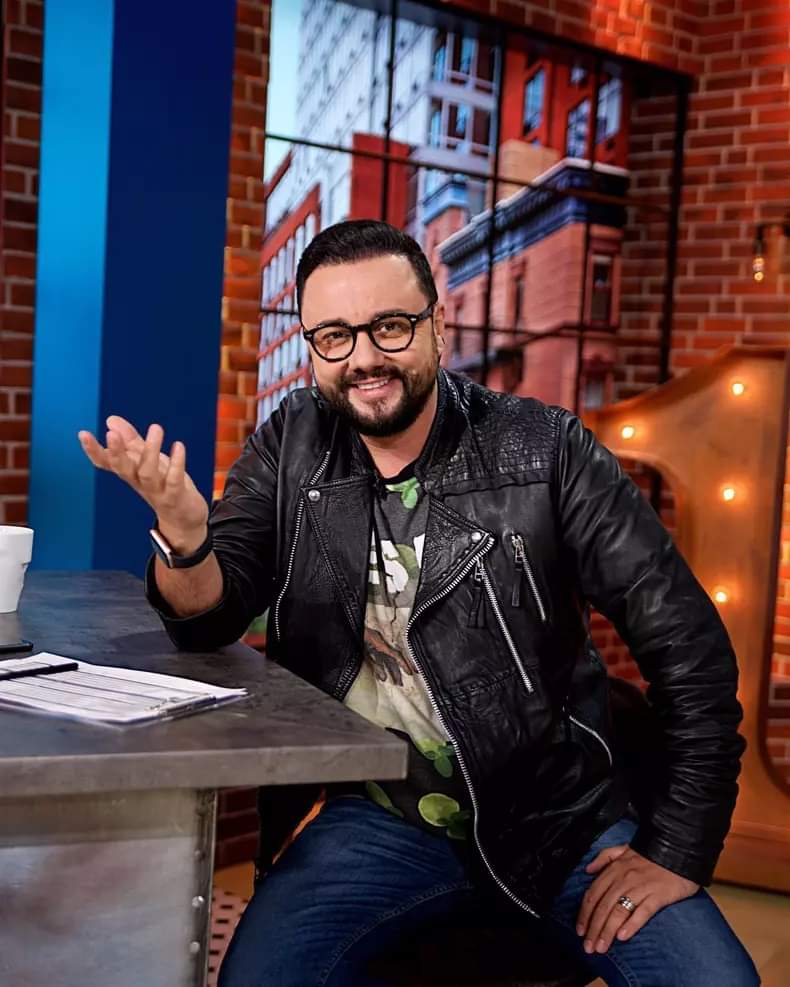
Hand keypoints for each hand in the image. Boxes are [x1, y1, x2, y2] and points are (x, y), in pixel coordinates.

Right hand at [77, 415, 208, 542]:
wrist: (183, 518)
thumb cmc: (163, 485)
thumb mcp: (146, 460)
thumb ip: (130, 440)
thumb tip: (111, 420)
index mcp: (129, 472)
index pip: (107, 463)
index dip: (94, 451)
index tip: (83, 434)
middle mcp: (139, 482)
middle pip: (123, 469)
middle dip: (116, 453)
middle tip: (111, 434)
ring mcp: (156, 491)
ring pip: (148, 473)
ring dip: (150, 451)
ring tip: (156, 428)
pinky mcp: (175, 496)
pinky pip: (174, 480)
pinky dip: (177, 464)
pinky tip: (178, 446)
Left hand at [575, 844, 698, 954]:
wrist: (679, 848)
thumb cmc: (651, 852)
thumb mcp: (623, 848)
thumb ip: (604, 857)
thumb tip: (588, 870)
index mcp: (615, 868)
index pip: (593, 894)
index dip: (584, 914)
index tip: (579, 930)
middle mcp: (624, 878)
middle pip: (603, 906)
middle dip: (593, 928)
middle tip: (588, 947)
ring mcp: (641, 887)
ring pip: (619, 911)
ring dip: (607, 931)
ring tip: (602, 947)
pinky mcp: (658, 895)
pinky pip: (642, 911)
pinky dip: (631, 924)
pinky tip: (622, 936)